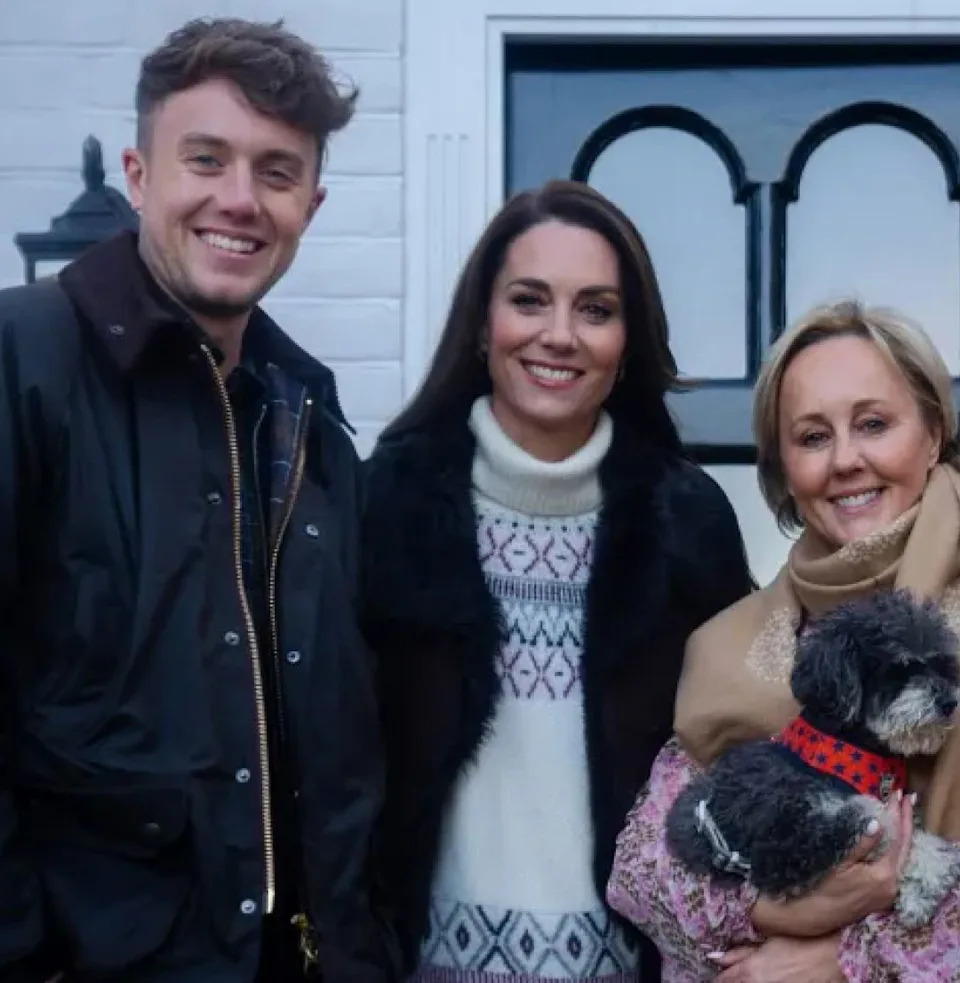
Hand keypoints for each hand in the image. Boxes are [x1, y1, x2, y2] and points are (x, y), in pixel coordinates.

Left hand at [712, 934, 844, 982]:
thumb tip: (717, 957)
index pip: (724, 979)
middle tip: (728, 976)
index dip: (721, 976)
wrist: (830, 958)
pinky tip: (762, 979)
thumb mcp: (767, 942)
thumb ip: (741, 952)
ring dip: (743, 982)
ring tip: (746, 976)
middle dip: (729, 980)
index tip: (719, 972)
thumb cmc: (799, 943)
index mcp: (750, 971)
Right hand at [750, 792, 913, 937]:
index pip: (898, 840)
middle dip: (905, 822)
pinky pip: (894, 866)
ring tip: (900, 813)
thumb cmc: (821, 886)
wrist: (811, 915)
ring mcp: (888, 893)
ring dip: (901, 834)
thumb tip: (877, 822)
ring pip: (901, 857)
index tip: (898, 794)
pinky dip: (894, 848)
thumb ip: (861, 843)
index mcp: (884, 876)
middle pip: (905, 848)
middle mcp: (892, 886)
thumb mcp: (839, 862)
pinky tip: (890, 837)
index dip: (898, 816)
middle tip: (905, 799)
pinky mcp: (881, 895)